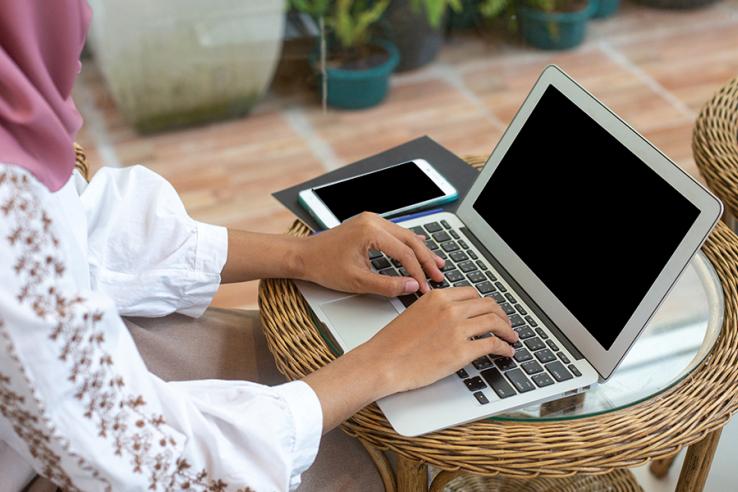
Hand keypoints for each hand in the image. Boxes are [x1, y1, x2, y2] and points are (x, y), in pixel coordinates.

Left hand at [299, 212, 444, 296]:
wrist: (304, 255)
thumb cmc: (324, 266)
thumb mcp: (357, 281)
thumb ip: (387, 285)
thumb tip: (412, 286)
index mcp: (371, 231)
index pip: (405, 253)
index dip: (419, 272)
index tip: (427, 286)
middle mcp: (373, 221)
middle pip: (410, 240)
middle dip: (426, 259)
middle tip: (440, 274)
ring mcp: (371, 220)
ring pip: (405, 235)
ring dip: (420, 250)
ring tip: (436, 263)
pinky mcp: (368, 224)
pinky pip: (395, 232)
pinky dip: (408, 243)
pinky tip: (420, 246)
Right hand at [361, 287, 516, 393]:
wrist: (382, 362)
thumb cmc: (391, 345)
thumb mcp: (413, 315)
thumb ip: (435, 312)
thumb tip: (451, 319)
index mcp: (437, 298)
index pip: (471, 294)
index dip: (485, 303)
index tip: (489, 310)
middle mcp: (450, 309)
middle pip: (487, 305)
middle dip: (501, 315)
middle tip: (506, 324)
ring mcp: (457, 329)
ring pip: (495, 322)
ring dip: (508, 330)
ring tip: (511, 337)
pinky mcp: (462, 351)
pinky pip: (493, 344)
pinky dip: (505, 347)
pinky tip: (506, 352)